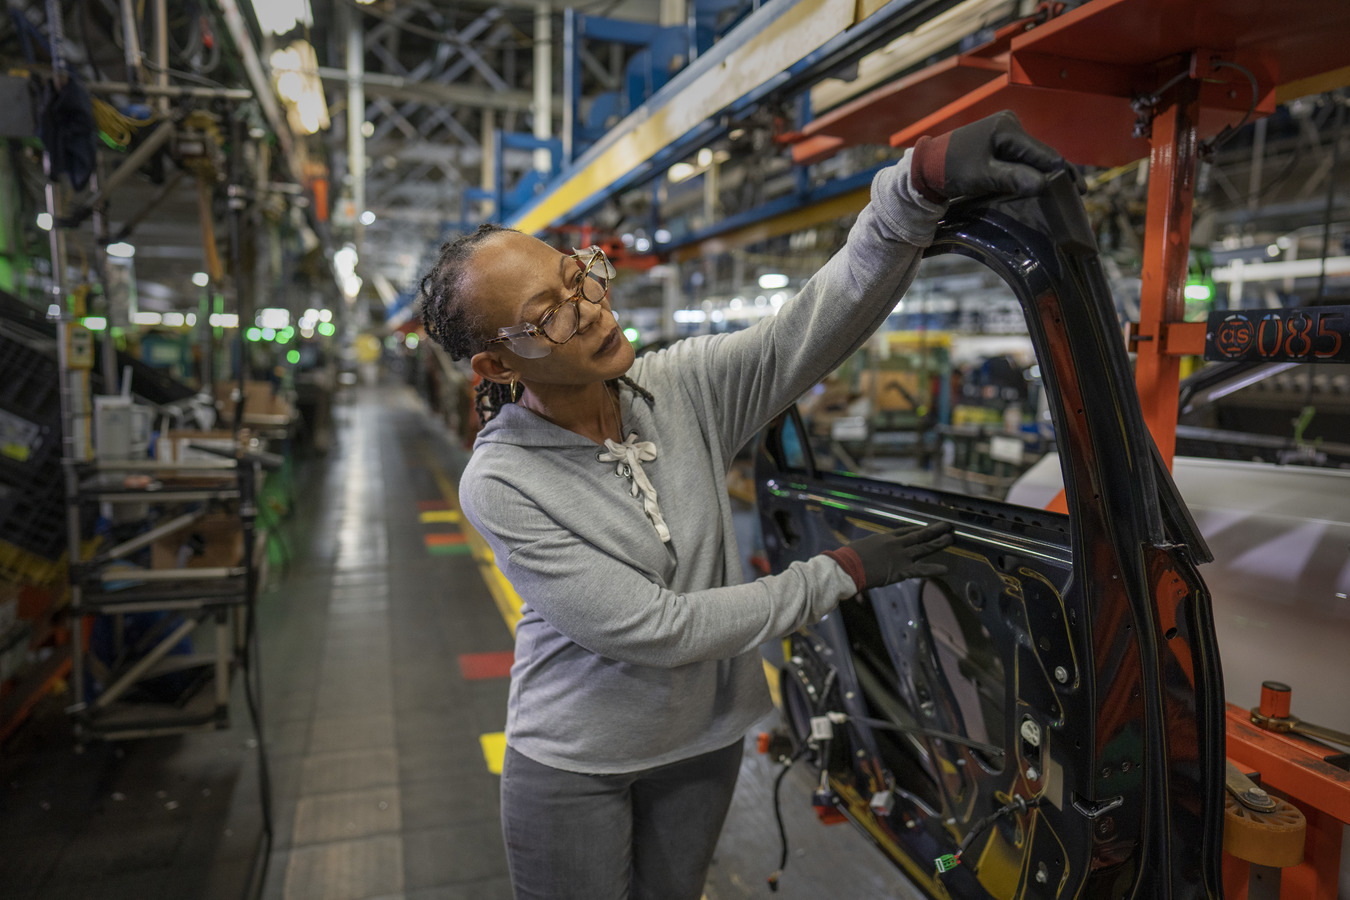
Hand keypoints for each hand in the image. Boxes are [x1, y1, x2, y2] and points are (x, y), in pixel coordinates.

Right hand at [824, 522, 952, 591]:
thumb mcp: (861, 547)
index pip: (906, 531)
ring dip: (939, 543)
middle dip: (935, 530)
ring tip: (951, 539)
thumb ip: (871, 549)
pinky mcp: (901, 570)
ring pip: (924, 548)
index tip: (929, 527)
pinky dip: (934, 570)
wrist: (847, 567)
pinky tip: (946, 569)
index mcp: (885, 538)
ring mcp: (900, 556)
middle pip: (920, 535)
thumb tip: (870, 553)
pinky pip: (921, 570)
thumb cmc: (848, 558)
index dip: (919, 529)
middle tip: (948, 527)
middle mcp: (896, 544)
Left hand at [911, 111, 1066, 202]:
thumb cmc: (952, 169)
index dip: (1061, 171)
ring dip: (1045, 172)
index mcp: (1007, 128)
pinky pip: (1022, 156)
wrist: (928, 166)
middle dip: (1057, 172)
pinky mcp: (1000, 140)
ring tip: (1067, 189)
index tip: (1078, 188)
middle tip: (1080, 191)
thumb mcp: (983, 176)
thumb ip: (1013, 178)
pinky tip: (1045, 181)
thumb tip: (1043, 184)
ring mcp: (1005, 131)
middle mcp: (1009, 124)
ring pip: (1032, 155)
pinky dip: (1032, 169)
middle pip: (1039, 152)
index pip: (1041, 152)